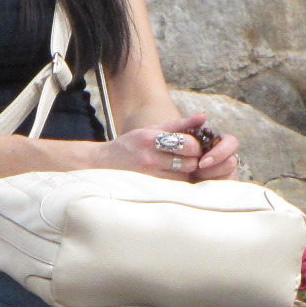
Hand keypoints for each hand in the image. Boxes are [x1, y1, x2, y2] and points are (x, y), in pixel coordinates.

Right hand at [99, 112, 240, 181]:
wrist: (102, 165)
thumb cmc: (131, 145)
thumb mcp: (151, 129)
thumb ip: (179, 124)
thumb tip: (204, 117)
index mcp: (151, 138)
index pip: (187, 143)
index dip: (195, 145)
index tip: (192, 146)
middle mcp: (149, 158)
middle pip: (189, 162)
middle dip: (193, 160)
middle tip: (188, 158)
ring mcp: (149, 176)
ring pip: (184, 177)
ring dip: (186, 173)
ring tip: (178, 168)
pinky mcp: (149, 189)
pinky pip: (174, 188)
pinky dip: (177, 183)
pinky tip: (171, 178)